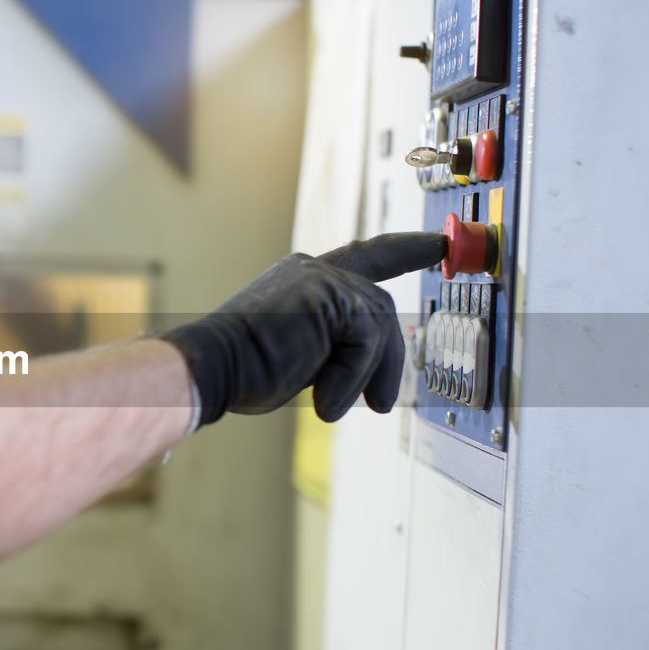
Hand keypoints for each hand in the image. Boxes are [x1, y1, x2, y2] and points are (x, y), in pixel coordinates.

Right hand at [160, 232, 446, 424]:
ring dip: (363, 375)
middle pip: (379, 306)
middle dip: (388, 358)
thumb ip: (335, 347)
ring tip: (331, 404)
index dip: (404, 250)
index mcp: (304, 278)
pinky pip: (367, 341)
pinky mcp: (329, 295)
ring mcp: (321, 277)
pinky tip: (324, 399)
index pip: (365, 257)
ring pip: (379, 327)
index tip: (437, 245)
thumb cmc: (245, 370)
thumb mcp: (302, 355)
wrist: (211, 368)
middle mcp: (314, 269)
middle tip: (382, 403)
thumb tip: (375, 377)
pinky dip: (351, 377)